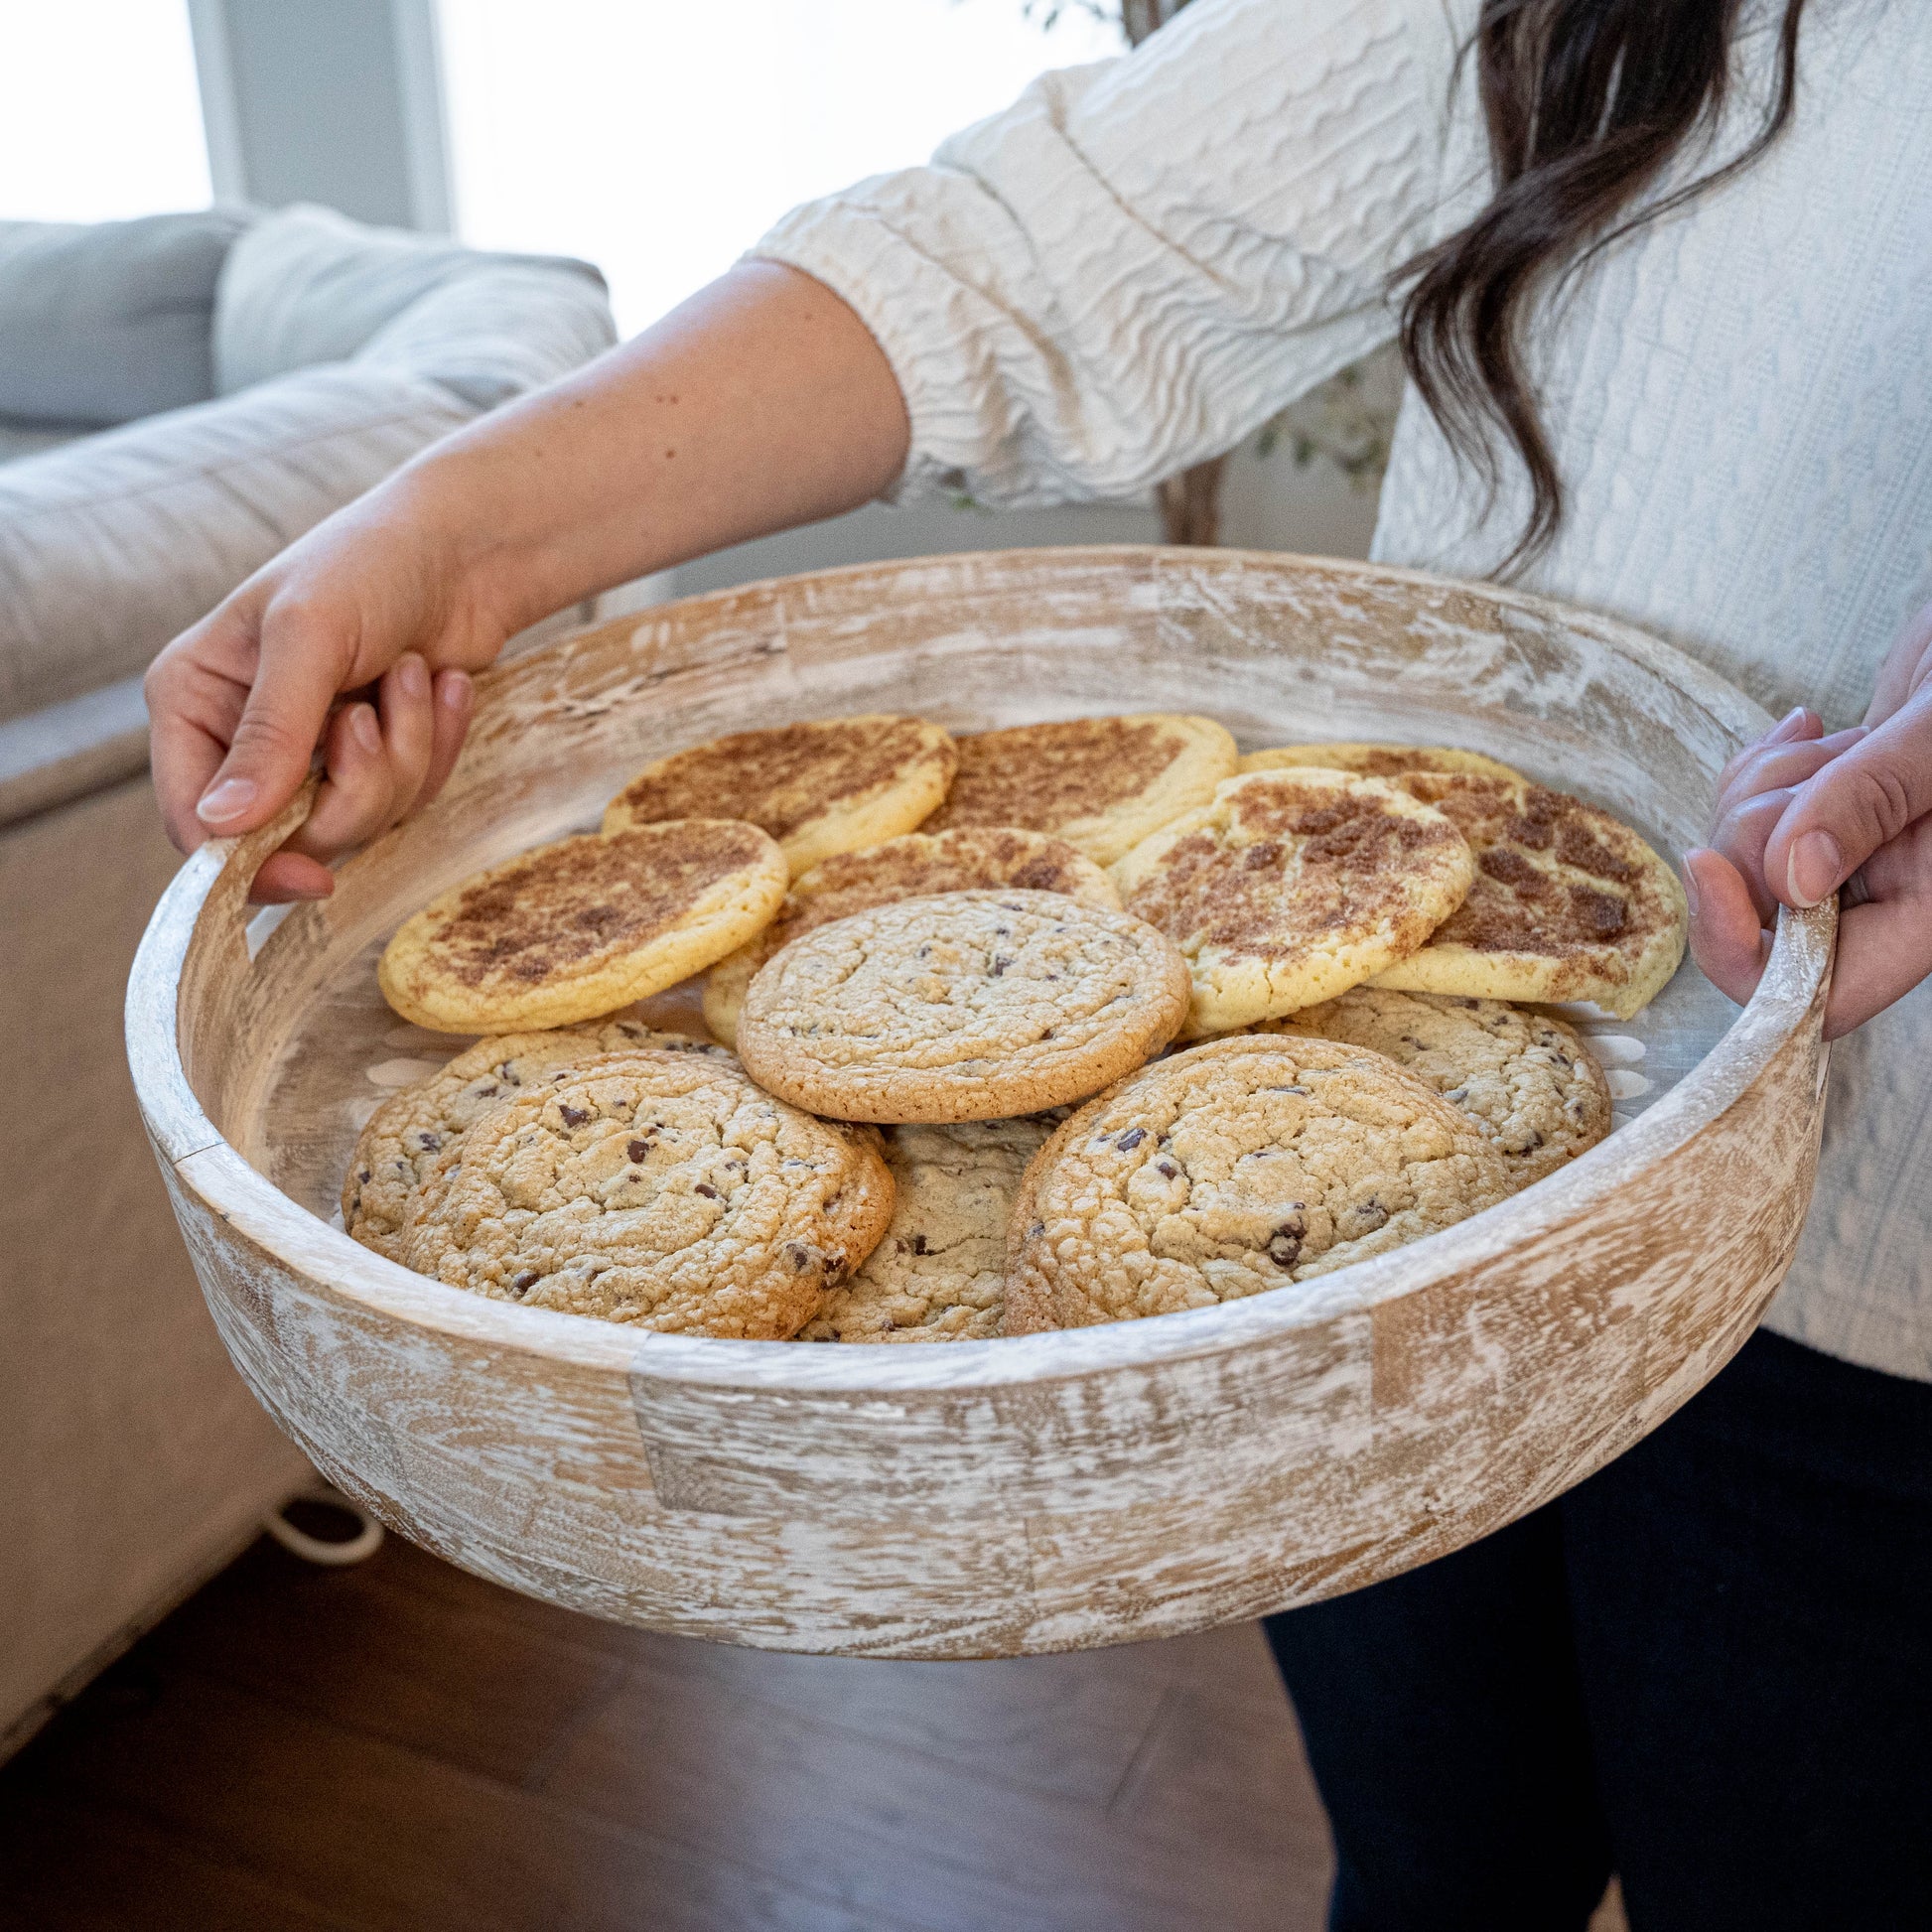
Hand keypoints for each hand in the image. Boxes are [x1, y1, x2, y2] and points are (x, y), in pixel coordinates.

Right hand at [145, 483, 500, 900]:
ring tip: (410, 676)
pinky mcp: (375, 759)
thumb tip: (222, 823)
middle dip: (354, 785)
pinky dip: (436, 745)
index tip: (311, 878)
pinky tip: (438, 685)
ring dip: (405, 753)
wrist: (463, 550)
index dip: (247, 862)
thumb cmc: (370, 565)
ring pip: (359, 820)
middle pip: (289, 837)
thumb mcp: (310, 637)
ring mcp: (313, 753)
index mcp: (193, 701)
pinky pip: (409, 799)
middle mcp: (243, 737)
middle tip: (368, 717)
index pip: (194, 821)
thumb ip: (270, 732)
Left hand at [1684, 599, 1931, 1038]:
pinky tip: (1810, 731)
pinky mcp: (1825, 818)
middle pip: (1757, 917)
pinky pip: (1744, 815)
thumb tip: (1791, 881)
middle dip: (1757, 831)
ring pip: (1740, 858)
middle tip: (1829, 764)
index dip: (1742, 954)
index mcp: (1927, 913)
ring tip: (1844, 743)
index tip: (1709, 867)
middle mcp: (1885, 900)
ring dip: (1766, 787)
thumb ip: (1872, 799)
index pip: (1815, 996)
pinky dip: (1759, 771)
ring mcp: (1852, 860)